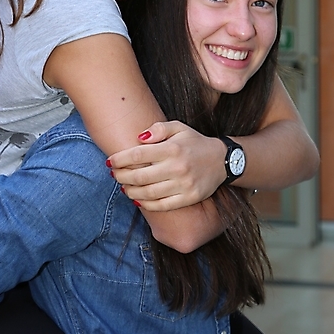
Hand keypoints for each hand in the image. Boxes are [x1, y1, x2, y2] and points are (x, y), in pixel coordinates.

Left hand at [108, 121, 226, 210]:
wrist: (222, 161)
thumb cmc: (195, 143)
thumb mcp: (179, 128)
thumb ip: (158, 128)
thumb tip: (139, 137)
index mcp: (172, 149)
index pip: (138, 154)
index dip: (120, 159)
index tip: (110, 161)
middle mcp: (177, 167)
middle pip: (140, 176)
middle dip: (121, 176)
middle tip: (114, 175)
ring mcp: (183, 185)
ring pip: (148, 192)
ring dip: (130, 191)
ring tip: (123, 187)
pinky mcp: (188, 198)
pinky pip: (162, 205)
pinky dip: (146, 204)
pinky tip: (137, 199)